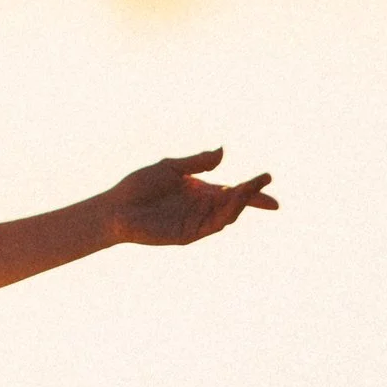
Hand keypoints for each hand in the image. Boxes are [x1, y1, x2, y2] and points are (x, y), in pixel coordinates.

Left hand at [102, 147, 277, 246]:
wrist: (116, 208)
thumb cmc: (139, 186)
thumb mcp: (171, 168)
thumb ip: (197, 162)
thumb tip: (223, 152)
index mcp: (200, 190)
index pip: (233, 190)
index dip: (253, 189)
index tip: (269, 179)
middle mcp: (202, 207)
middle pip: (235, 202)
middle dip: (251, 193)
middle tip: (264, 180)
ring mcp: (196, 222)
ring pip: (227, 215)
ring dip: (239, 203)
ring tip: (247, 189)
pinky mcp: (188, 235)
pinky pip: (211, 226)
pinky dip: (223, 215)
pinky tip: (230, 202)